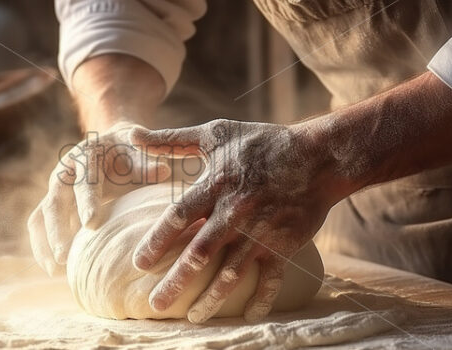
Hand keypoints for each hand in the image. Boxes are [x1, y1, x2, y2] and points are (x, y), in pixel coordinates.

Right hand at [27, 121, 171, 274]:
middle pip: (55, 201)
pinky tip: (53, 270)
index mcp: (86, 155)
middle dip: (58, 229)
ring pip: (41, 216)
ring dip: (45, 243)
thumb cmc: (128, 151)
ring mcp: (55, 190)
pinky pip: (38, 226)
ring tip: (56, 270)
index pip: (85, 179)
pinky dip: (42, 247)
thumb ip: (147, 163)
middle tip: (65, 256)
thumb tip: (163, 170)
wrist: (111, 146)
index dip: (87, 200)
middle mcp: (64, 172)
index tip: (91, 223)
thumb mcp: (139, 151)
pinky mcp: (52, 205)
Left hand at [130, 119, 347, 322]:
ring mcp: (261, 232)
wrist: (319, 157)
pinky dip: (262, 298)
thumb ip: (172, 140)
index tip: (139, 263)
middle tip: (155, 304)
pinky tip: (248, 316)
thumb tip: (133, 134)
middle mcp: (236, 213)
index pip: (178, 217)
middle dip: (176, 281)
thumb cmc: (262, 143)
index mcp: (216, 185)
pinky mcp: (284, 244)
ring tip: (192, 317)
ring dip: (211, 298)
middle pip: (199, 253)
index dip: (157, 242)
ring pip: (232, 273)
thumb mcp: (215, 134)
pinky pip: (271, 277)